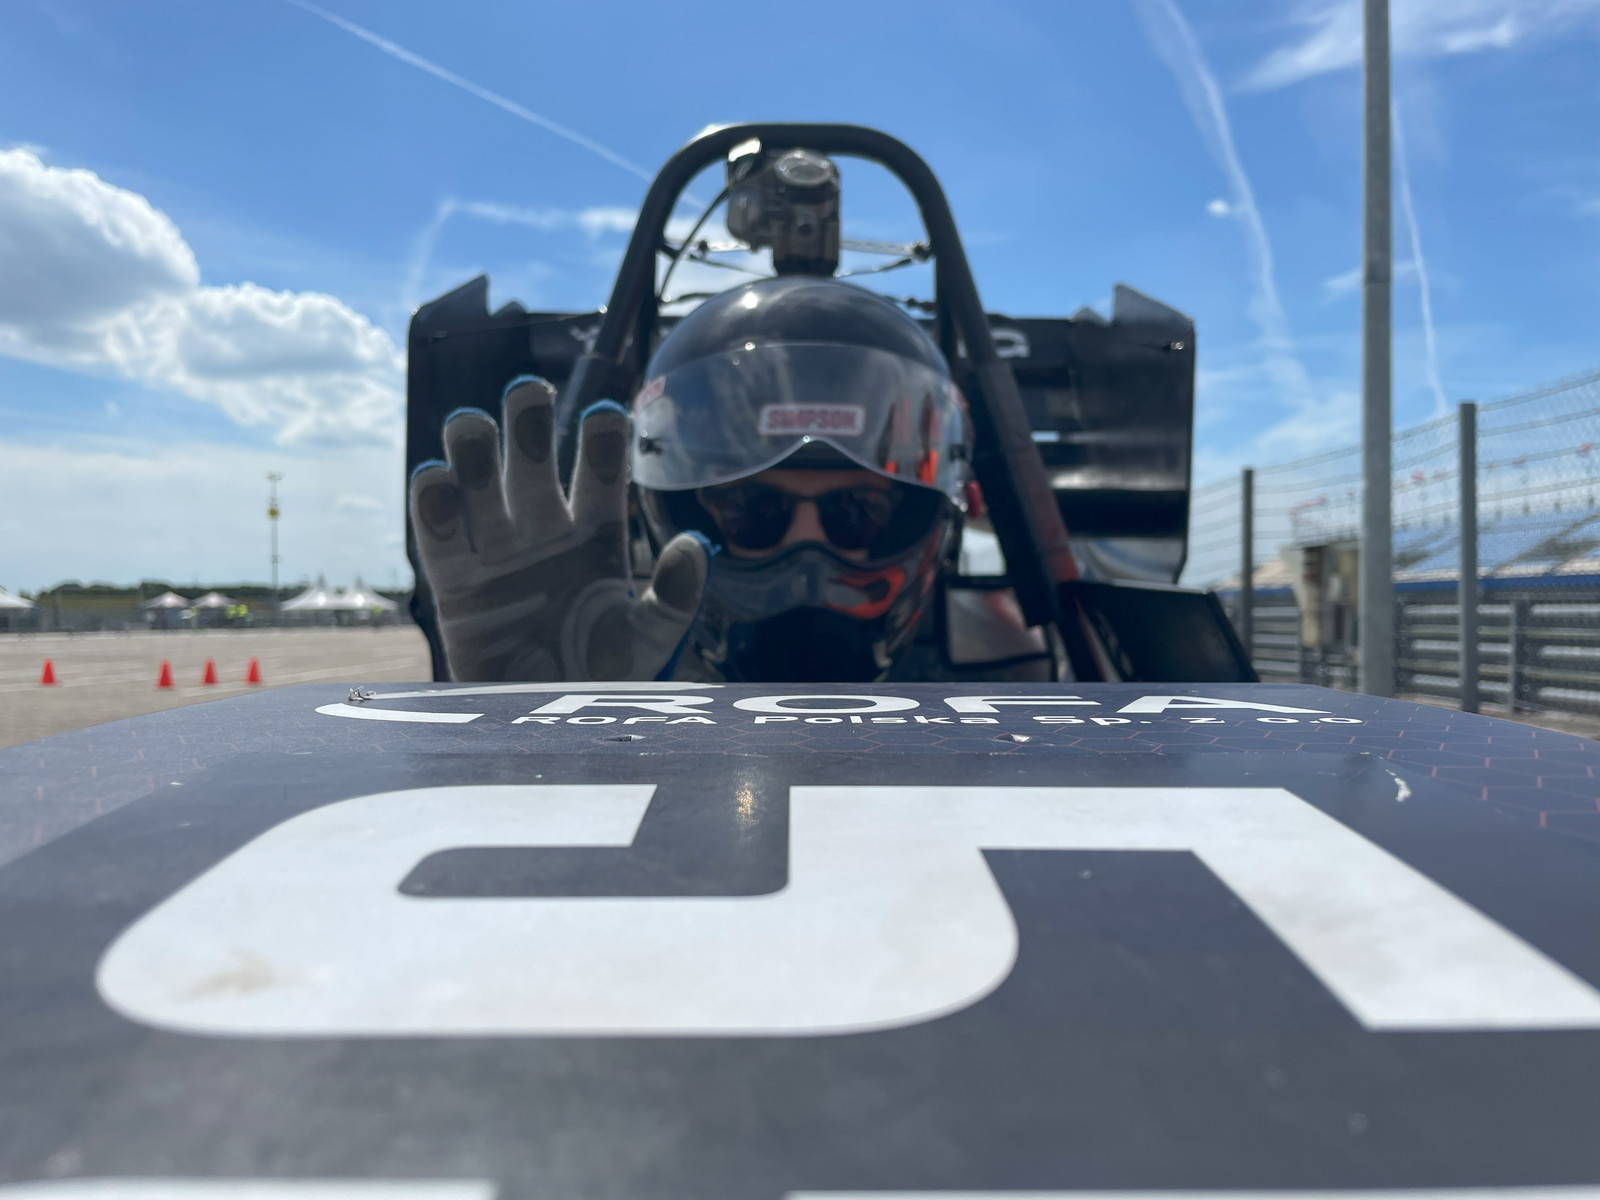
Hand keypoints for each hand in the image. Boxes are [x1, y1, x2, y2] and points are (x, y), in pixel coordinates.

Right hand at [408, 377, 708, 680]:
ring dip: (473, 448)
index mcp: (598, 534)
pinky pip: (437, 530)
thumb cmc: (602, 679)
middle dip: (527, 420)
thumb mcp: (649, 642)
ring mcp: (497, 549)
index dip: (601, 440)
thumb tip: (694, 547)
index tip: (604, 414)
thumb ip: (674, 598)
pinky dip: (432, 499)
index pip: (601, 472)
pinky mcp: (453, 579)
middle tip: (527, 392)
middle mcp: (545, 529)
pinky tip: (437, 479)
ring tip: (470, 428)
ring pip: (479, 479)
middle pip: (532, 457)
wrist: (543, 726)